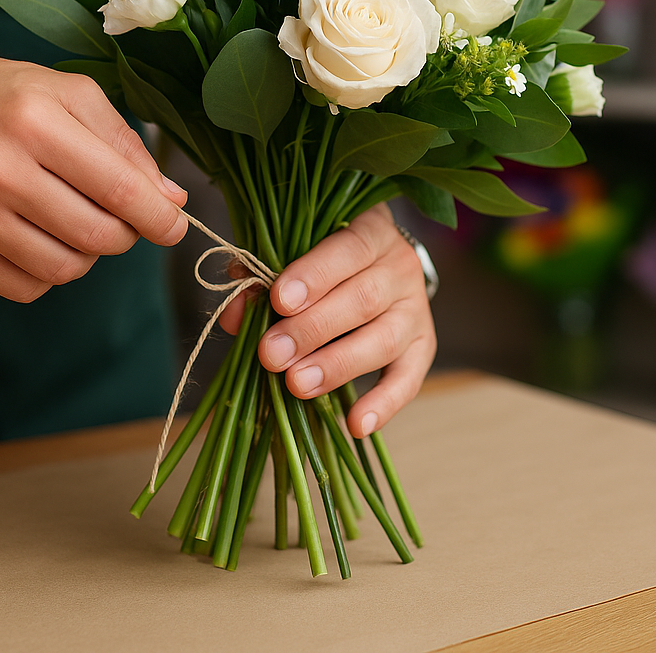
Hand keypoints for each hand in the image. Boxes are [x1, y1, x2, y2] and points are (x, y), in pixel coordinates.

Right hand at [0, 9, 187, 301]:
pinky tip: (40, 236)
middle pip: (98, 236)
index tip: (175, 225)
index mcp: (34, 121)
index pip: (120, 190)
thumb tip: (171, 198)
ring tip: (76, 220)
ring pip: (65, 269)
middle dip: (126, 234)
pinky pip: (25, 288)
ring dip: (87, 253)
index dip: (160, 218)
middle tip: (121, 216)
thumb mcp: (63, 92)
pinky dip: (48, 271)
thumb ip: (123, 142)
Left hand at [221, 204, 436, 437]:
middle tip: (273, 354)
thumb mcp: (295, 247)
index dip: (313, 276)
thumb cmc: (325, 254)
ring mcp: (415, 310)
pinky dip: (384, 405)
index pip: (347, 250)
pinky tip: (355, 425)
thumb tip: (233, 315)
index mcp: (371, 232)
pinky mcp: (422, 348)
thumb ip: (262, 273)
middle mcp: (400, 268)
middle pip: (363, 300)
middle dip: (312, 330)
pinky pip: (408, 379)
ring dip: (338, 366)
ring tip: (297, 385)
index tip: (279, 301)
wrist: (379, 259)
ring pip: (383, 340)